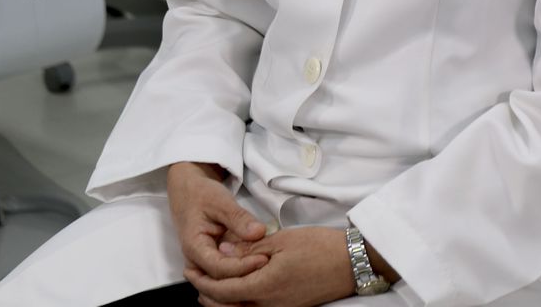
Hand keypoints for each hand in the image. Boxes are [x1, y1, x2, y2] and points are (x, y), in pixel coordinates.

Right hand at [167, 162, 269, 281]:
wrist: (189, 192)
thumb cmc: (201, 195)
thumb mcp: (220, 201)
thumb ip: (238, 217)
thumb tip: (258, 232)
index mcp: (194, 246)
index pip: (219, 268)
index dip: (242, 266)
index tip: (263, 258)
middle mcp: (195, 262)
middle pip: (219, 283)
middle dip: (244, 279)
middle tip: (268, 268)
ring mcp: (202, 266)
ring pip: (221, 285)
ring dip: (242, 282)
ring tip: (264, 272)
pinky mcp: (211, 265)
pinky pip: (225, 277)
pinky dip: (240, 276)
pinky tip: (256, 269)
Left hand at [184, 226, 353, 306]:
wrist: (351, 262)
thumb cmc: (318, 246)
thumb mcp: (279, 240)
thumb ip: (248, 250)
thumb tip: (222, 252)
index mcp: (266, 286)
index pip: (223, 290)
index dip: (202, 281)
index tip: (189, 269)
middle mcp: (271, 304)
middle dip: (207, 294)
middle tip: (194, 277)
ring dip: (222, 300)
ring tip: (209, 285)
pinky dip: (239, 302)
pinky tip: (236, 289)